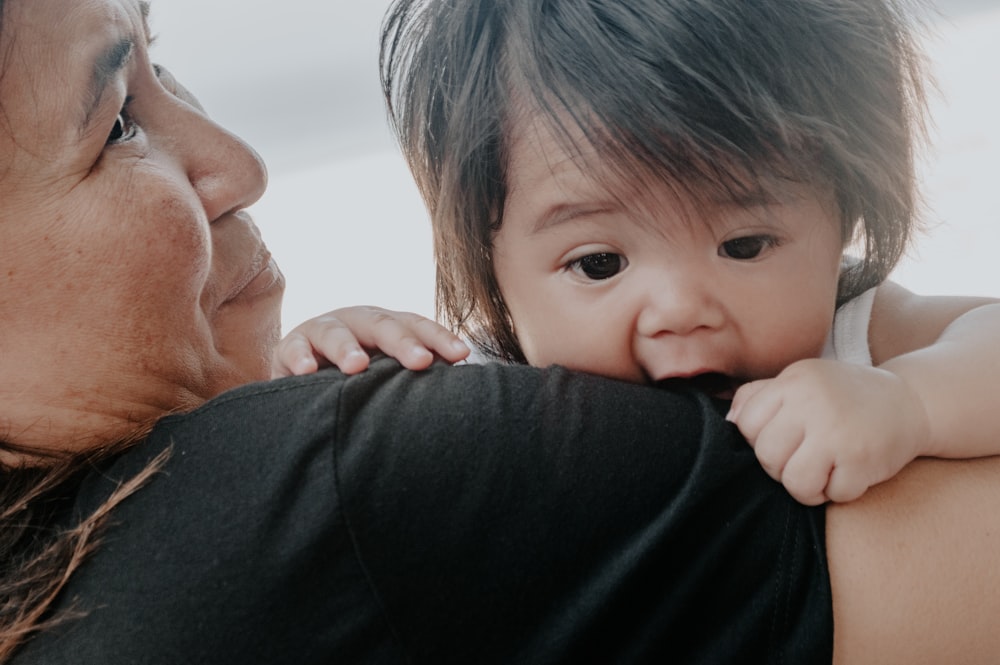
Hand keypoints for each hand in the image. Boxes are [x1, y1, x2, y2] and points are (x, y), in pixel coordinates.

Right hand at [272, 306, 469, 377]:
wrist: (304, 380)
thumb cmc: (359, 379)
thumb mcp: (388, 373)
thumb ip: (416, 374)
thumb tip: (460, 389)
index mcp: (386, 325)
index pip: (416, 325)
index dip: (439, 339)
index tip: (461, 356)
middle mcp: (357, 321)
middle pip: (382, 325)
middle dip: (402, 342)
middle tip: (420, 362)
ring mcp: (322, 330)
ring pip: (336, 333)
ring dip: (347, 348)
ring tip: (358, 366)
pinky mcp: (289, 347)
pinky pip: (293, 350)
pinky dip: (300, 359)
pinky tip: (307, 372)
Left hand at [727, 358, 929, 504]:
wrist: (911, 401)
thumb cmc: (844, 396)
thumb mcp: (801, 381)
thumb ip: (760, 395)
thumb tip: (728, 420)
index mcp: (794, 381)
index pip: (746, 423)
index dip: (758, 440)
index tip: (781, 439)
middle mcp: (814, 402)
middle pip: (766, 455)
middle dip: (779, 467)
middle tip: (803, 460)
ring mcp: (839, 431)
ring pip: (793, 481)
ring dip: (806, 488)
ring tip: (821, 472)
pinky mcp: (863, 459)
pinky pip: (832, 495)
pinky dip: (839, 492)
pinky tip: (849, 472)